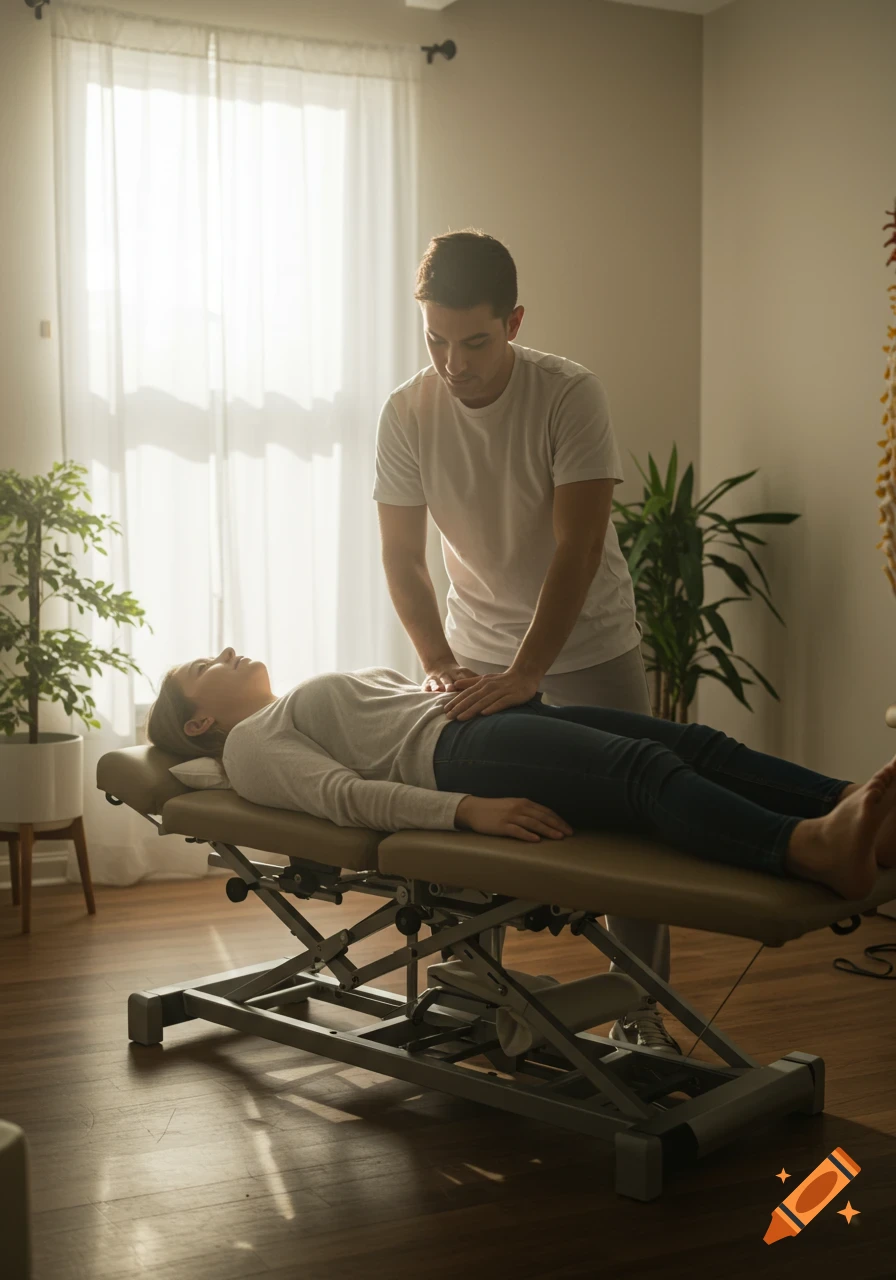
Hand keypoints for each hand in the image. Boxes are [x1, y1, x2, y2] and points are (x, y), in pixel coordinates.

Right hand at [421, 662, 482, 693]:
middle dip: (449, 684)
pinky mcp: (428, 682)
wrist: (440, 665)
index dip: (465, 682)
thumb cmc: (458, 674)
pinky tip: (425, 690)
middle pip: (449, 680)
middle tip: (451, 689)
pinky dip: (426, 687)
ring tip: (437, 690)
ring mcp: (437, 678)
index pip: (463, 678)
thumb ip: (477, 680)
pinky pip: (426, 684)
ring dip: (437, 686)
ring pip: (436, 682)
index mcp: (459, 673)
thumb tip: (493, 687)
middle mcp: (448, 675)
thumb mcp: (468, 674)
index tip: (468, 688)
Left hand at [441, 668, 541, 719]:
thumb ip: (470, 682)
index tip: (445, 710)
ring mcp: (501, 691)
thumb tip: (455, 685)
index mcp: (482, 683)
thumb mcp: (485, 679)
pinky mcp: (512, 696)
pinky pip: (501, 703)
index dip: (455, 701)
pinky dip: (492, 708)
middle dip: (459, 708)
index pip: (466, 693)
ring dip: (471, 710)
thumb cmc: (503, 679)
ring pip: (484, 702)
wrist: (525, 674)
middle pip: (472, 699)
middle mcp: (490, 687)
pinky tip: (484, 714)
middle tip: (448, 717)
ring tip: (461, 718)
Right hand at [455, 795, 573, 841]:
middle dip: (557, 825)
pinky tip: (537, 840)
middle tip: (569, 834)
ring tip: (558, 837)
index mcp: (524, 802)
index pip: (545, 811)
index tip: (568, 828)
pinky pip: (517, 831)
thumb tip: (543, 820)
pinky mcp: (502, 826)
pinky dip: (528, 835)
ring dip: (547, 830)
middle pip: (542, 817)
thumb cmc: (494, 809)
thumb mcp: (512, 806)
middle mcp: (519, 808)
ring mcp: (510, 816)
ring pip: (533, 823)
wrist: (473, 809)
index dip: (558, 819)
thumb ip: (526, 811)